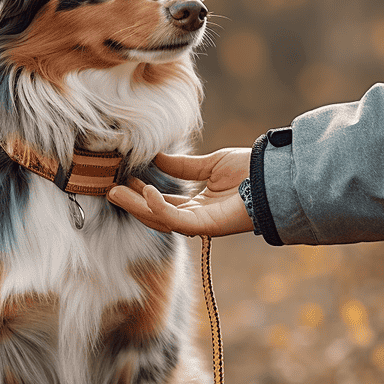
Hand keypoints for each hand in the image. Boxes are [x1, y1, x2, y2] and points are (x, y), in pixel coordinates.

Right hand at [107, 149, 254, 236]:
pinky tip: (148, 193)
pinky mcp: (208, 226)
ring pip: (162, 220)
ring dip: (138, 207)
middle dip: (133, 204)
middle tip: (110, 191)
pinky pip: (177, 221)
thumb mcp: (210, 164)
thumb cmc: (250, 170)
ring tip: (116, 193)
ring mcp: (203, 223)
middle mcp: (199, 217)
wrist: (273, 175)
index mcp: (200, 204)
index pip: (166, 203)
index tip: (127, 179)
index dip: (145, 193)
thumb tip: (158, 157)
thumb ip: (184, 166)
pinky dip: (160, 208)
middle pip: (158, 215)